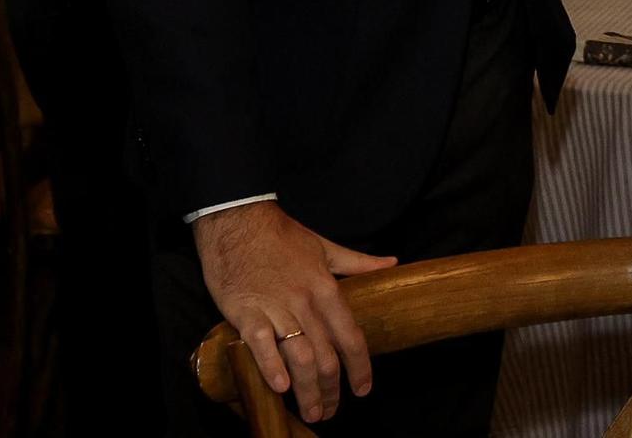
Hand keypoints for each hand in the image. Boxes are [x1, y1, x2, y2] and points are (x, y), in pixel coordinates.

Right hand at [191, 200, 396, 423]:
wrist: (239, 220)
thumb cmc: (282, 236)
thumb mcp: (326, 247)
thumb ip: (358, 262)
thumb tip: (392, 264)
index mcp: (326, 288)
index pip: (350, 335)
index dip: (360, 366)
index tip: (363, 389)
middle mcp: (305, 301)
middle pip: (326, 354)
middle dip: (332, 389)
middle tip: (333, 411)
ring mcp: (275, 307)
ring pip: (299, 354)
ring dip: (307, 388)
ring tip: (312, 411)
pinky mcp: (245, 310)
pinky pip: (260, 342)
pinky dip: (271, 366)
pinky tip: (280, 386)